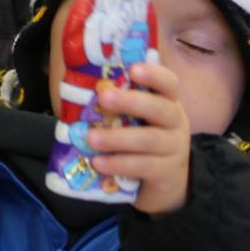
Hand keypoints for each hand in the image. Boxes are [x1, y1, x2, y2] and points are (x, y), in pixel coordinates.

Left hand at [89, 59, 191, 215]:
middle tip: (103, 97)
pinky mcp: (167, 173)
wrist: (164, 181)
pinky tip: (98, 162)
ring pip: (149, 140)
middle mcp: (175, 122)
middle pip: (159, 108)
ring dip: (117, 138)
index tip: (133, 70)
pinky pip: (144, 166)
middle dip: (130, 102)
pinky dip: (119, 163)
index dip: (153, 75)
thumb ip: (114, 101)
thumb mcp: (132, 116)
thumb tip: (74, 84)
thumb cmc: (139, 137)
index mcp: (166, 101)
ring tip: (90, 138)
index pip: (168, 83)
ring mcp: (174, 148)